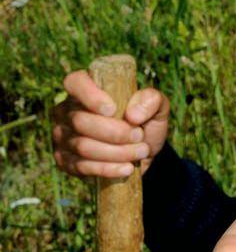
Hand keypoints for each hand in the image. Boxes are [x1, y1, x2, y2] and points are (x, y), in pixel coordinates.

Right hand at [52, 70, 169, 177]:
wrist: (142, 154)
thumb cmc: (145, 123)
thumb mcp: (157, 108)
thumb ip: (152, 100)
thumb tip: (132, 114)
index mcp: (86, 89)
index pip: (75, 82)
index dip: (90, 95)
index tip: (112, 110)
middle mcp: (67, 111)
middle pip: (80, 121)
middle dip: (114, 132)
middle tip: (139, 136)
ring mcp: (63, 137)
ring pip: (82, 146)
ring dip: (116, 152)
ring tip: (140, 152)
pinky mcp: (66, 162)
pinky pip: (82, 167)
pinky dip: (107, 169)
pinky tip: (126, 168)